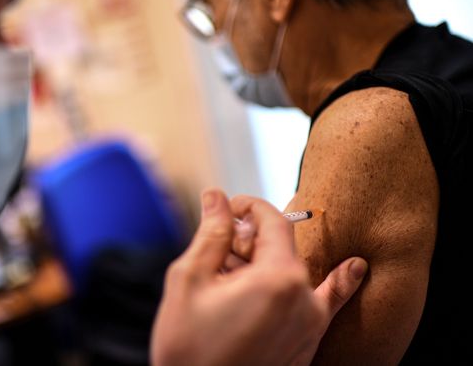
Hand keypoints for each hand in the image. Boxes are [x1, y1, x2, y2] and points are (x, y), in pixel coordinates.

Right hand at [151, 189, 367, 365]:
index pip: (272, 220)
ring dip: (265, 263)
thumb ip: (211, 234)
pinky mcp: (307, 345)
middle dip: (248, 239)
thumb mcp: (190, 281)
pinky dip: (339, 284)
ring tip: (228, 276)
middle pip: (281, 247)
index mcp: (278, 279)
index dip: (247, 206)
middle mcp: (304, 300)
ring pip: (292, 272)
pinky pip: (326, 305)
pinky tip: (356, 268)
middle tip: (216, 251)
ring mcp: (310, 325)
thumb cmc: (189, 349)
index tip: (226, 208)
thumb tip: (216, 197)